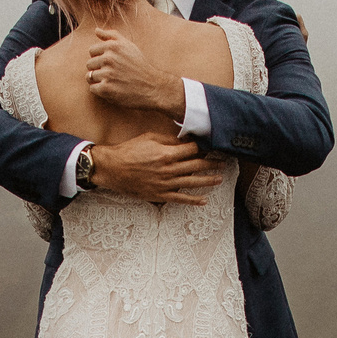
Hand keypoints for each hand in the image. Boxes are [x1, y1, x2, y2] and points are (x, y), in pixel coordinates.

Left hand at [85, 29, 185, 117]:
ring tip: (113, 82)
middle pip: (89, 64)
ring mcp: (107, 74)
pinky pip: (93, 88)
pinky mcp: (106, 88)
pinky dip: (100, 91)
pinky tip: (112, 89)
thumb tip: (96, 30)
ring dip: (99, 81)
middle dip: (99, 69)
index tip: (111, 63)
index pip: (92, 51)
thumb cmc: (139, 66)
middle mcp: (109, 58)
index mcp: (113, 46)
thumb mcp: (129, 46)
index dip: (100, 58)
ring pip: (89, 77)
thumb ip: (112, 36)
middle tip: (114, 74)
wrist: (152, 87)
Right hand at [89, 133, 218, 205]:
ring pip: (193, 183)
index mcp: (167, 153)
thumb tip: (186, 139)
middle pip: (197, 166)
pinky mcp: (160, 195)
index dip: (204, 147)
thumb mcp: (150, 138)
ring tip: (220, 178)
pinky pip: (180, 199)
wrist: (112, 168)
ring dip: (208, 180)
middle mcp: (169, 169)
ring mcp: (166, 184)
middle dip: (212, 163)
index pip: (193, 150)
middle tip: (224, 162)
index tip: (212, 146)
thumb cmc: (129, 150)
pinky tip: (204, 200)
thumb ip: (169, 140)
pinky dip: (193, 200)